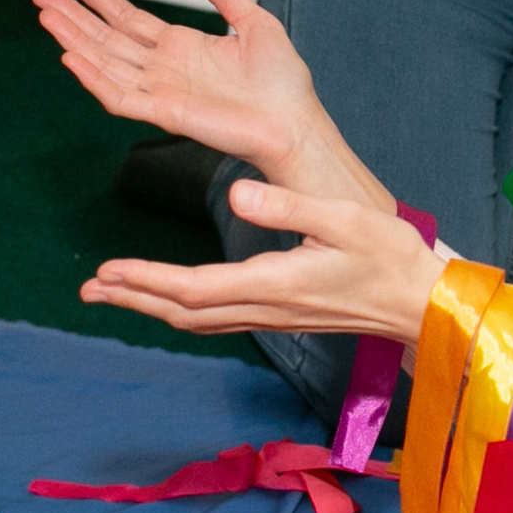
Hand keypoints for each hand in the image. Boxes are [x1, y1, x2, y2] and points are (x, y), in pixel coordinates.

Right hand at [35, 0, 387, 205]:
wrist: (295, 121)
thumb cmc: (282, 84)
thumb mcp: (255, 22)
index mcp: (182, 47)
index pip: (128, 19)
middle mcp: (164, 69)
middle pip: (106, 39)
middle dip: (73, 17)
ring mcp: (161, 91)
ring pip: (105, 63)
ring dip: (74, 40)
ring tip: (46, 17)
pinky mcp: (165, 113)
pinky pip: (120, 96)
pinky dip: (93, 78)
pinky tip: (71, 57)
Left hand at [84, 179, 442, 342]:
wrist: (423, 304)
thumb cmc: (391, 257)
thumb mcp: (345, 218)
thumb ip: (289, 205)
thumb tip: (238, 193)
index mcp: (275, 282)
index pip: (194, 288)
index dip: (147, 280)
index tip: (110, 270)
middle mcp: (266, 307)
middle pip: (184, 311)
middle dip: (134, 297)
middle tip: (90, 289)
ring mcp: (272, 316)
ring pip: (197, 319)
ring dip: (151, 305)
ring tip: (115, 292)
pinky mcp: (280, 315)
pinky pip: (217, 318)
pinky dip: (182, 307)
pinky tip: (170, 297)